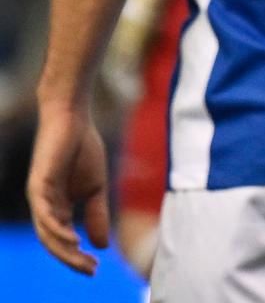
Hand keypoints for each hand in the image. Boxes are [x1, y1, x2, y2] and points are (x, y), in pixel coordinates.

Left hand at [27, 101, 109, 274]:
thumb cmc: (83, 149)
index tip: (96, 268)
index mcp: (58, 208)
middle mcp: (45, 207)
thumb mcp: (96, 188)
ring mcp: (39, 198)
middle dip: (71, 259)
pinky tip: (72, 239)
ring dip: (64, 250)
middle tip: (90, 271)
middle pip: (54, 242)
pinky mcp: (38, 186)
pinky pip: (44, 215)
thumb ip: (97, 214)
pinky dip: (56, 230)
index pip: (64, 241)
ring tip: (81, 260)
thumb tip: (101, 245)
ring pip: (47, 233)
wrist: (74, 119)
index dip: (77, 257)